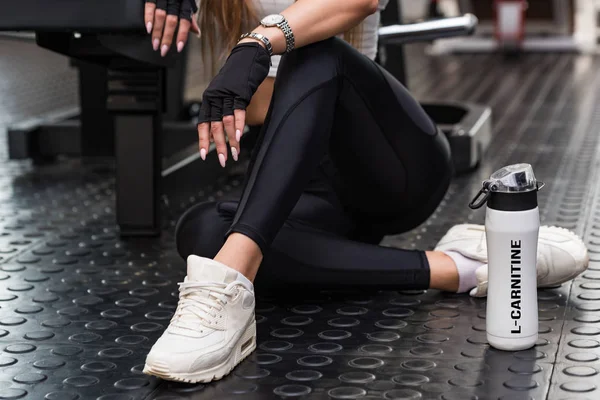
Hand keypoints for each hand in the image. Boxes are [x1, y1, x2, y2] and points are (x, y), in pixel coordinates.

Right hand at [145, 0, 199, 55]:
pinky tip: (148, 29)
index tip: (179, 47)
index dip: (183, 35)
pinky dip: (148, 18)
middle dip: (167, 37)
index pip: (185, 21)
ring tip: (155, 44)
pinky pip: (150, 6)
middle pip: (172, 21)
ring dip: (157, 32)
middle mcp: (175, 0)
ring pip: (160, 16)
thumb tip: (197, 33)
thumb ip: (190, 17)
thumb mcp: (187, 2)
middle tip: (163, 50)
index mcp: (185, 3)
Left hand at [197, 42, 270, 166]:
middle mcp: (215, 96)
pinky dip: (238, 126)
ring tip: (234, 154)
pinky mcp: (240, 92)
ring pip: (225, 122)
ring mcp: (227, 94)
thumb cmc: (239, 73)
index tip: (204, 154)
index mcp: (209, 98)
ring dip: (230, 140)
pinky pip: (237, 112)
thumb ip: (222, 107)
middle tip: (222, 160)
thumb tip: (222, 127)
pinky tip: (239, 137)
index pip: (203, 123)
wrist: (249, 53)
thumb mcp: (226, 91)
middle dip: (218, 146)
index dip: (203, 140)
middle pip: (214, 126)